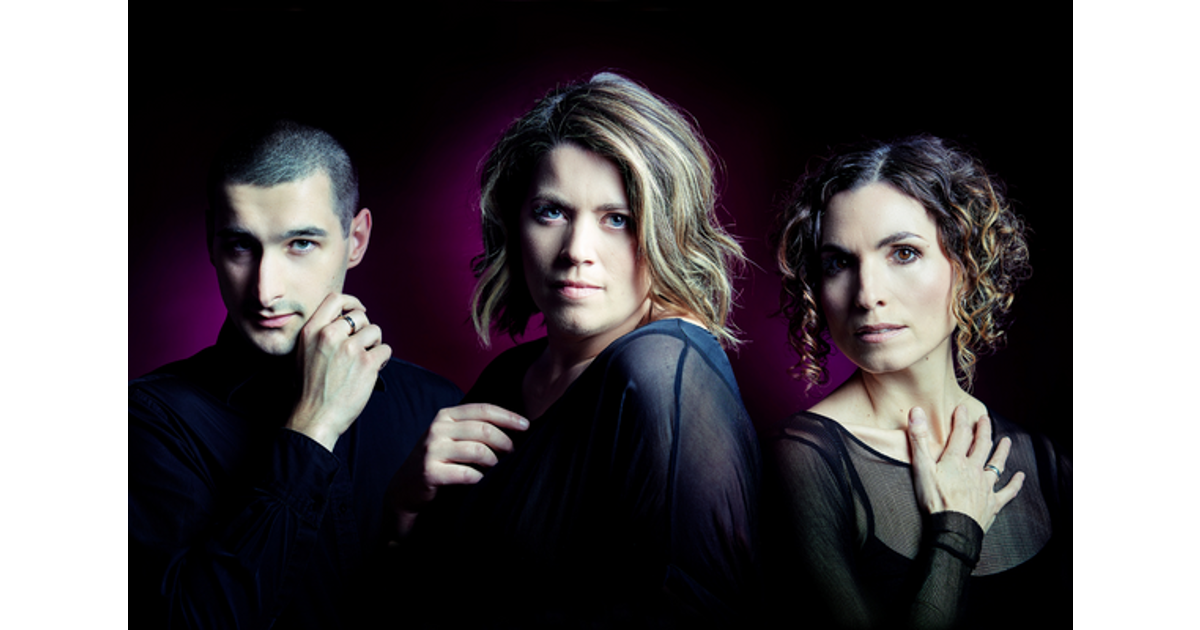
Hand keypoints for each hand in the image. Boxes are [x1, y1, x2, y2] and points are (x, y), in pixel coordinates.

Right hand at [287, 293, 391, 451]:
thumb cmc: (309, 389)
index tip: (360, 310)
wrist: (314, 417)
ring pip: (375, 331)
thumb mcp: (303, 353)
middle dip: (365, 330)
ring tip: (367, 360)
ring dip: (375, 344)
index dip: (352, 302)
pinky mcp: (366, 363)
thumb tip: (342, 321)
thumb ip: (319, 334)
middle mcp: (329, 335)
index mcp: (311, 331)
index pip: (335, 299)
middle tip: (363, 346)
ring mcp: (349, 348)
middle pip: (360, 316)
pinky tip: (373, 370)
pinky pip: (385, 350)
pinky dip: (383, 360)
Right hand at [386, 403, 528, 537]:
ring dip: (494, 462)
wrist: (405, 489)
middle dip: (505, 442)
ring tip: (498, 468)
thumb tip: (514, 425)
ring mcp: (432, 450)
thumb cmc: (437, 461)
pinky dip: (479, 478)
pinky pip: (466, 473)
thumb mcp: (451, 437)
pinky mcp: (429, 472)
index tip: (526, 426)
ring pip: (478, 451)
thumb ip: (473, 428)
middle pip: (484, 430)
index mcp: (446, 416)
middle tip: (512, 454)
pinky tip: (481, 481)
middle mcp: (437, 429)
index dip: (508, 416)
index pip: (483, 409)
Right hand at [907, 405, 1024, 532]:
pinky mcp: (992, 503)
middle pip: (982, 445)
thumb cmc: (936, 500)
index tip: (962, 408)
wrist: (953, 528)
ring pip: (997, 464)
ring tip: (1007, 440)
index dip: (961, 420)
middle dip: (983, 430)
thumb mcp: (921, 468)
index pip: (961, 434)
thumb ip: (919, 440)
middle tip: (985, 419)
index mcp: (956, 460)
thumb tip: (917, 412)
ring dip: (1002, 451)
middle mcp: (974, 469)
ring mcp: (986, 486)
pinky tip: (1021, 476)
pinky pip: (1007, 491)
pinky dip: (1015, 483)